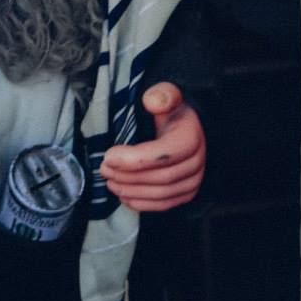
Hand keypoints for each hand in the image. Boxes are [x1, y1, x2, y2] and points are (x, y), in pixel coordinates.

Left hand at [98, 83, 205, 211]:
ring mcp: (194, 181)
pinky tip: (123, 194)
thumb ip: (162, 94)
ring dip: (131, 191)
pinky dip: (141, 203)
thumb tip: (152, 101)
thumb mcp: (167, 95)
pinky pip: (163, 205)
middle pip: (161, 178)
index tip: (108, 155)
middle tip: (104, 169)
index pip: (163, 155)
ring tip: (110, 182)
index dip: (134, 159)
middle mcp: (197, 162)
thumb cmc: (170, 112)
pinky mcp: (186, 194)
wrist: (184, 128)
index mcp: (191, 138)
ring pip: (161, 194)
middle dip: (128, 176)